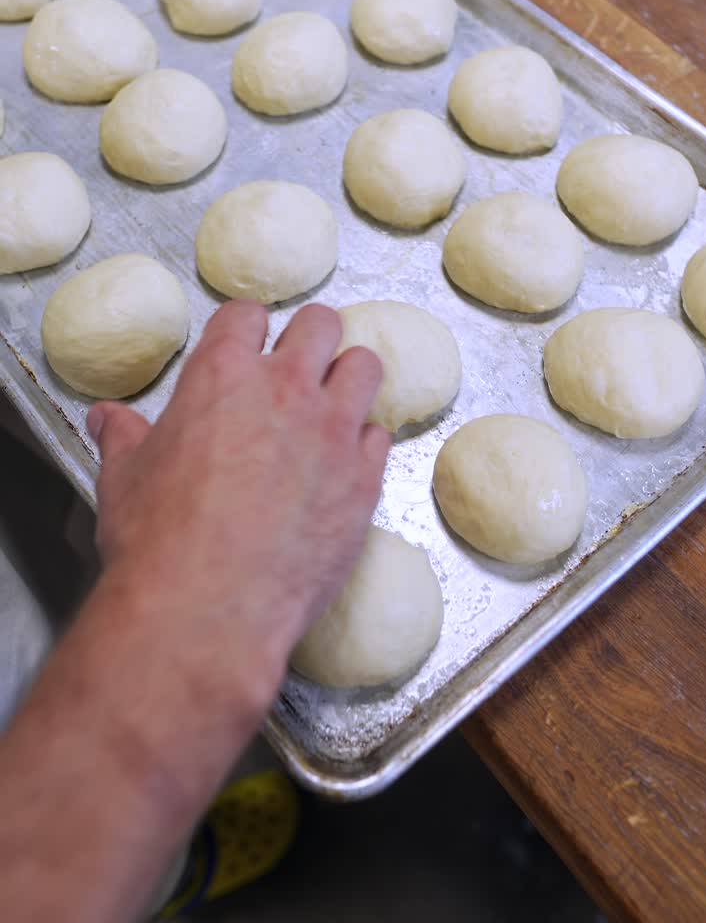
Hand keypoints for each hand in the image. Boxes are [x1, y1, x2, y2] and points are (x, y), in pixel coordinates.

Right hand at [87, 301, 390, 716]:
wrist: (207, 608)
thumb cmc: (157, 540)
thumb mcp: (124, 478)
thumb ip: (124, 438)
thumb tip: (107, 420)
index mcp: (222, 374)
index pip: (247, 314)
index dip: (246, 330)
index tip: (244, 349)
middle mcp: (286, 390)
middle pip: (320, 323)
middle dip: (310, 339)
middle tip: (298, 368)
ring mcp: (333, 432)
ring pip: (365, 366)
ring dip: (349, 378)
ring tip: (333, 405)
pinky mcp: (364, 479)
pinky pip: (380, 436)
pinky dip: (365, 443)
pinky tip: (344, 465)